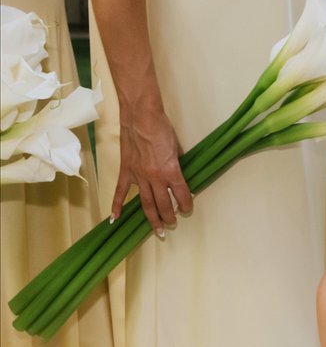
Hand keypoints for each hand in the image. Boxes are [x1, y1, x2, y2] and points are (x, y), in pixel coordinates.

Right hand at [113, 103, 193, 232]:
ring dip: (153, 219)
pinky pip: (121, 192)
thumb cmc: (161, 128)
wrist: (141, 115)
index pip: (182, 195)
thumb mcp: (177, 147)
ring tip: (158, 230)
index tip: (188, 209)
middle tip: (172, 225)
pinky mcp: (126, 171)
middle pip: (164, 204)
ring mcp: (139, 176)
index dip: (187, 204)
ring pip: (146, 203)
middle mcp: (155, 177)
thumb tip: (180, 173)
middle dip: (170, 217)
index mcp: (171, 171)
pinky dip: (117, 206)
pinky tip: (116, 219)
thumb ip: (178, 163)